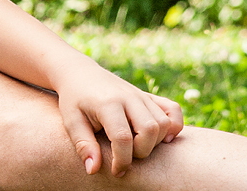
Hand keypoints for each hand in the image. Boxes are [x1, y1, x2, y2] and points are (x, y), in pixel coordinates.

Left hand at [53, 68, 184, 176]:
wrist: (81, 74)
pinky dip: (174, 125)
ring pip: (164, 123)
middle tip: (125, 156)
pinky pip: (173, 109)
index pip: (123, 137)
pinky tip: (162, 138)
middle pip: (149, 130)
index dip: (122, 160)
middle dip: (141, 152)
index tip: (116, 171)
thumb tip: (92, 170)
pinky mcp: (150, 96)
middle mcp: (129, 98)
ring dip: (155, 142)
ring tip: (137, 147)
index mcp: (107, 104)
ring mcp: (142, 96)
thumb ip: (83, 145)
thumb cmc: (74, 100)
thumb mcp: (71, 121)